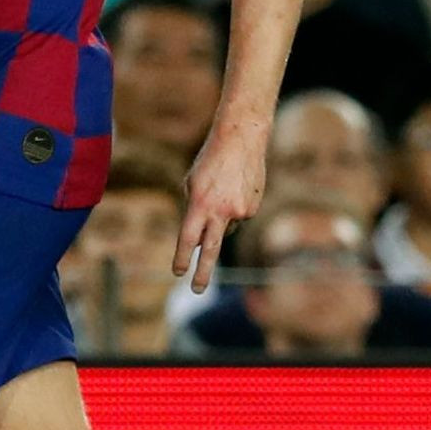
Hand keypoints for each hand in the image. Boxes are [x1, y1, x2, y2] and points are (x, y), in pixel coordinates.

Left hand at [176, 125, 263, 293]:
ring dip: (220, 218)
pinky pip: (238, 218)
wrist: (241, 139)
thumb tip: (197, 240)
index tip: (177, 272)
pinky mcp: (253, 209)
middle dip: (202, 272)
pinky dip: (234, 209)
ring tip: (222, 190)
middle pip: (210, 250)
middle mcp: (221, 211)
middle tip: (196, 290)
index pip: (188, 239)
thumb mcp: (192, 183)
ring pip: (225, 227)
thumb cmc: (210, 160)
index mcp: (201, 204)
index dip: (182, 257)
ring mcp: (240, 212)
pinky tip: (235, 189)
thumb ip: (193, 211)